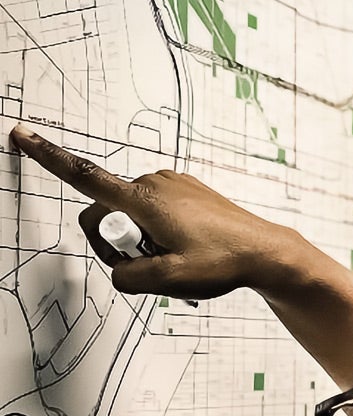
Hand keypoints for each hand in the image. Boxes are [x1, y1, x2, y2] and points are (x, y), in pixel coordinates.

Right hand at [9, 125, 298, 300]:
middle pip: (107, 214)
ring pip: (132, 216)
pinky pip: (154, 211)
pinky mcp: (186, 190)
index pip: (85, 177)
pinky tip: (187, 249)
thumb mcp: (168, 280)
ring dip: (142, 240)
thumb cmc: (223, 262)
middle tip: (152, 267)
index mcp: (144, 199)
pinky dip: (159, 232)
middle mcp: (155, 183)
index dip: (49, 158)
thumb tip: (119, 270)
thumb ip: (127, 277)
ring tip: (178, 258)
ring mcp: (173, 184)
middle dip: (118, 244)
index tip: (21, 135)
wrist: (265, 251)